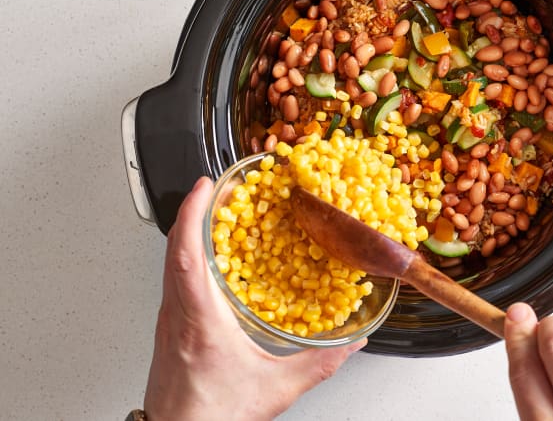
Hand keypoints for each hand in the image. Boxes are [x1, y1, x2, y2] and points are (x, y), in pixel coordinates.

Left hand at [144, 177, 365, 420]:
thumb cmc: (211, 417)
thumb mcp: (275, 389)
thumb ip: (318, 364)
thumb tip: (350, 345)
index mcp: (199, 320)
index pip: (187, 254)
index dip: (193, 214)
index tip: (205, 187)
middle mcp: (177, 314)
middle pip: (175, 248)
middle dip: (194, 210)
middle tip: (217, 188)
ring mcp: (169, 319)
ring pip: (171, 261)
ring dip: (190, 231)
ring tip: (215, 214)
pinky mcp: (169, 327)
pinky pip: (175, 277)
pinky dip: (189, 254)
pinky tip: (210, 258)